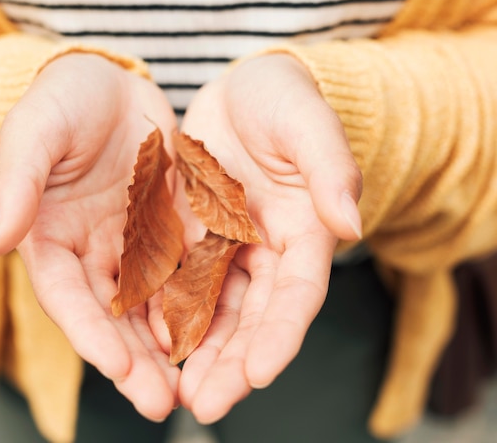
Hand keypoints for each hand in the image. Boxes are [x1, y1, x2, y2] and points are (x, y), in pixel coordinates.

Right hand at [0, 53, 179, 420]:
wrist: (110, 83)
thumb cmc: (63, 102)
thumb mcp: (35, 130)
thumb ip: (17, 181)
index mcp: (52, 237)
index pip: (68, 296)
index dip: (88, 333)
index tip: (114, 365)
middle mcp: (95, 253)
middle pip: (113, 317)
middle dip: (135, 362)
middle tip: (160, 403)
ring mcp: (137, 246)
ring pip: (153, 307)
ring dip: (172, 349)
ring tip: (193, 389)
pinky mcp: (174, 231)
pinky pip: (189, 273)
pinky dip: (201, 305)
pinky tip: (220, 333)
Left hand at [176, 53, 362, 422]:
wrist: (244, 90)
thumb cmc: (283, 101)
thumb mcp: (307, 125)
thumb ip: (330, 171)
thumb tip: (349, 224)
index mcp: (303, 233)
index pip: (296, 295)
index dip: (281, 335)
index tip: (259, 373)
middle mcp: (266, 252)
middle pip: (252, 318)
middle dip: (231, 363)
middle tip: (206, 406)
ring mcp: (227, 249)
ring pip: (213, 312)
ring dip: (197, 354)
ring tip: (174, 395)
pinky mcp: (192, 238)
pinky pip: (177, 283)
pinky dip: (166, 316)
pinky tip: (147, 344)